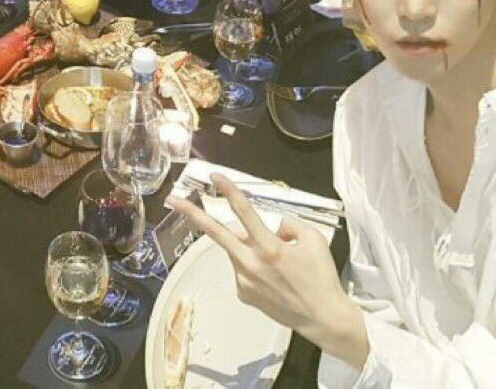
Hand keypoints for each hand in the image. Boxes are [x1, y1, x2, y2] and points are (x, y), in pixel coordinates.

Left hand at [167, 175, 368, 367]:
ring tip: (276, 261)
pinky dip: (253, 265)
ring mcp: (243, 280)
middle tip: (172, 199)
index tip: (215, 176)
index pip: (244, 211)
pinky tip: (273, 278)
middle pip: (215, 232)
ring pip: (236, 250)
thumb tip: (272, 226)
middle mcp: (251, 263)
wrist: (323, 318)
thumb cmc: (321, 277)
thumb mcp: (314, 239)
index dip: (229, 191)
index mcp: (269, 247)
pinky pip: (242, 269)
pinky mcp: (243, 293)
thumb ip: (290, 224)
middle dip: (191, 214)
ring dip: (247, 245)